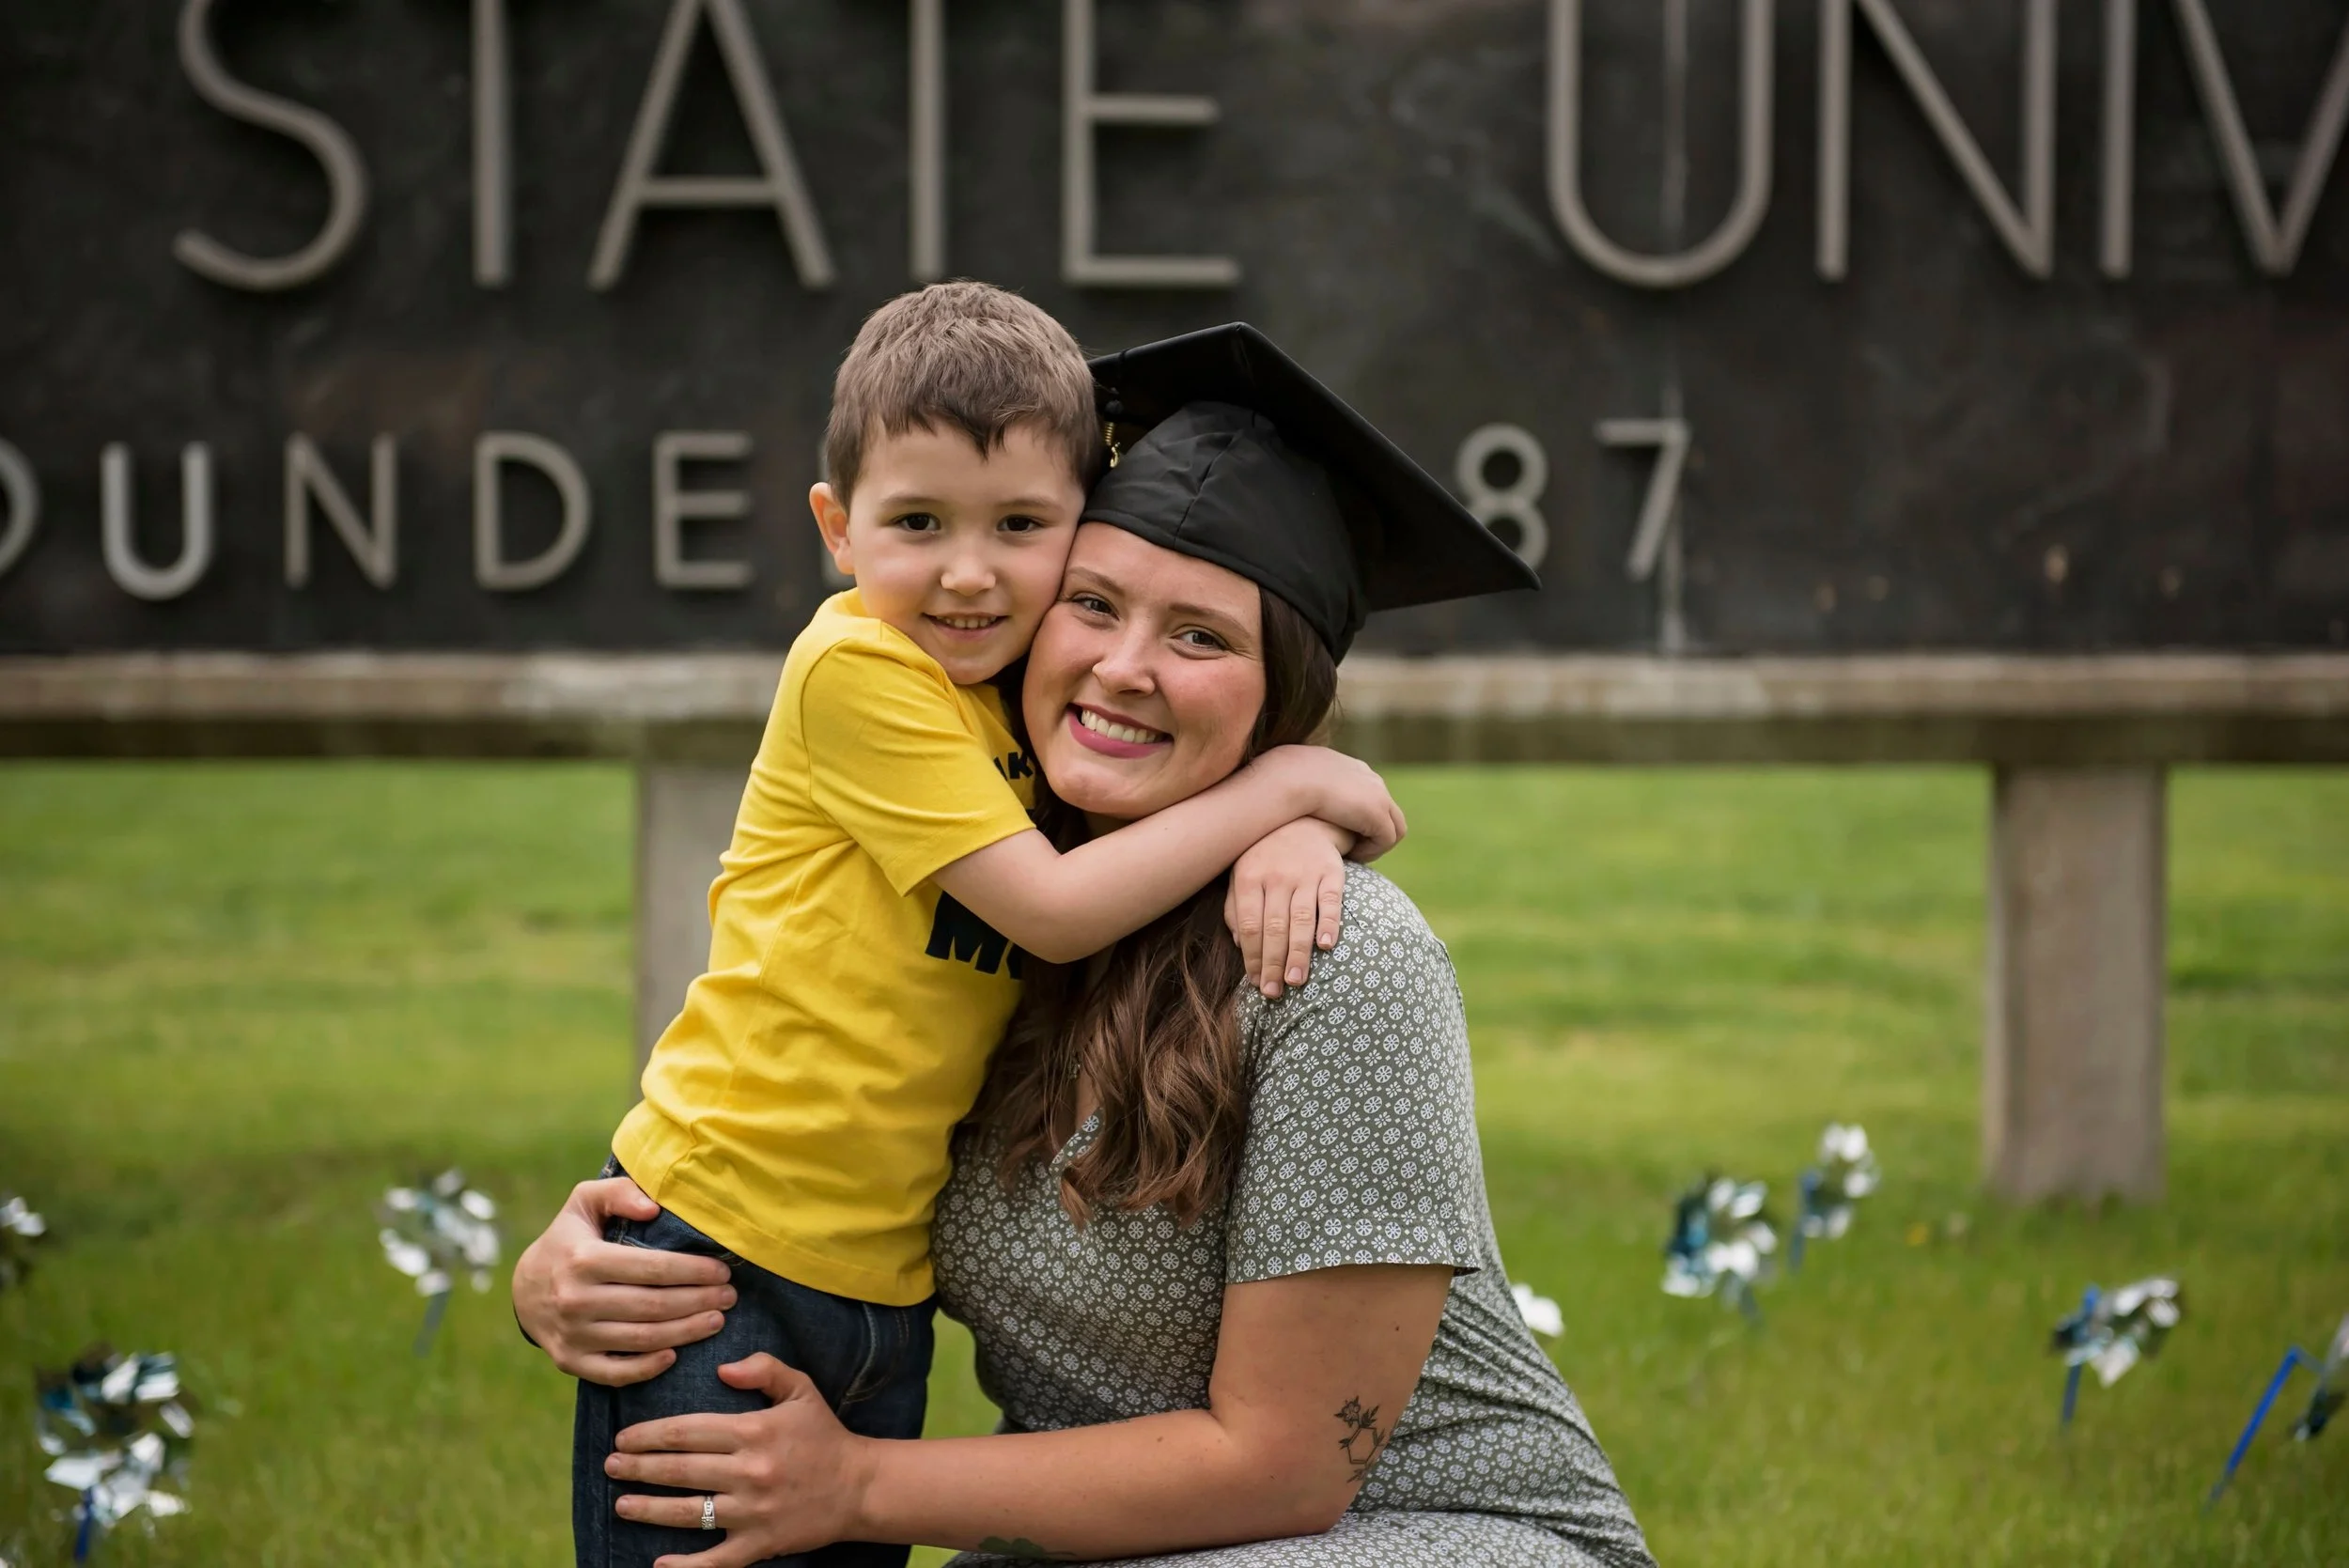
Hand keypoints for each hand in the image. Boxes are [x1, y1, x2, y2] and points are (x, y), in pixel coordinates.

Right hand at [511, 1177, 735, 1385]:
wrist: (523, 1288)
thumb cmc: (569, 1239)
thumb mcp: (584, 1203)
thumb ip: (618, 1193)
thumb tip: (654, 1208)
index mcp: (583, 1259)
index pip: (651, 1268)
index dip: (693, 1271)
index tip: (722, 1270)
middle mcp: (575, 1300)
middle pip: (653, 1306)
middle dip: (698, 1302)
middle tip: (729, 1296)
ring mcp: (572, 1335)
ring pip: (641, 1339)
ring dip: (686, 1332)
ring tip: (716, 1320)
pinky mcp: (570, 1362)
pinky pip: (614, 1373)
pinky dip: (647, 1368)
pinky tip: (675, 1356)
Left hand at [607, 1353, 874, 1567]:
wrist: (860, 1487)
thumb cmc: (824, 1435)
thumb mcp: (801, 1389)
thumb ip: (763, 1369)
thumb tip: (722, 1370)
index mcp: (754, 1431)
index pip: (687, 1431)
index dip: (649, 1435)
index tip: (624, 1437)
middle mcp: (749, 1472)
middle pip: (679, 1470)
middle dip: (637, 1468)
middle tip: (611, 1466)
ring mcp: (752, 1512)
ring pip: (687, 1513)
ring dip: (648, 1508)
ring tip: (621, 1504)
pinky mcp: (760, 1544)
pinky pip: (715, 1560)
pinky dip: (685, 1566)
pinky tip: (659, 1563)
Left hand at [1225, 819, 1350, 998]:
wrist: (1305, 818)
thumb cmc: (1266, 855)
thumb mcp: (1241, 874)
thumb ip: (1235, 907)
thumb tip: (1238, 944)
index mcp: (1249, 877)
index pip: (1248, 924)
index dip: (1252, 956)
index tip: (1257, 983)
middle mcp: (1277, 876)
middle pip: (1274, 926)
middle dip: (1273, 963)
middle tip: (1274, 993)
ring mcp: (1306, 873)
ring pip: (1301, 918)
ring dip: (1298, 952)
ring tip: (1296, 981)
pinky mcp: (1332, 872)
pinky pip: (1331, 901)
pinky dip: (1330, 923)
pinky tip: (1326, 946)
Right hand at [1254, 746, 1405, 860]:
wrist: (1288, 780)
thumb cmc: (1279, 781)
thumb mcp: (1289, 780)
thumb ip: (1297, 787)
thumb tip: (1285, 795)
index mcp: (1350, 767)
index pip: (1368, 793)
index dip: (1359, 816)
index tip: (1342, 832)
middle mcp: (1369, 778)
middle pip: (1386, 810)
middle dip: (1372, 832)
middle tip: (1352, 849)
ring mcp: (1377, 794)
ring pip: (1392, 827)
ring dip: (1374, 844)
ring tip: (1352, 855)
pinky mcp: (1378, 813)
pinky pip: (1387, 839)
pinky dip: (1372, 850)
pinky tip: (1351, 854)